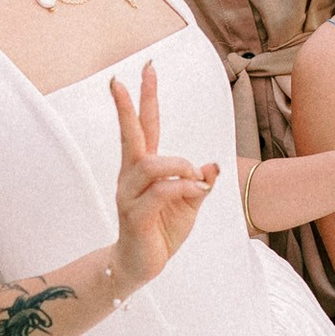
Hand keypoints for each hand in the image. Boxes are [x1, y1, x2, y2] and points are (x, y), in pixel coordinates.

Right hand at [109, 63, 217, 288]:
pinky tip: (198, 192)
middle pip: (131, 134)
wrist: (141, 266)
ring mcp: (130, 195)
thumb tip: (212, 165)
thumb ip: (199, 183)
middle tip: (122, 80)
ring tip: (198, 180)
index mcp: (144, 169)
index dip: (145, 98)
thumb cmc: (162, 230)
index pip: (145, 126)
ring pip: (152, 164)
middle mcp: (131, 176)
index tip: (147, 69)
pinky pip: (160, 192)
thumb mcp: (190, 204)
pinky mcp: (135, 215)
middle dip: (128, 106)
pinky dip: (183, 188)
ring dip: (181, 166)